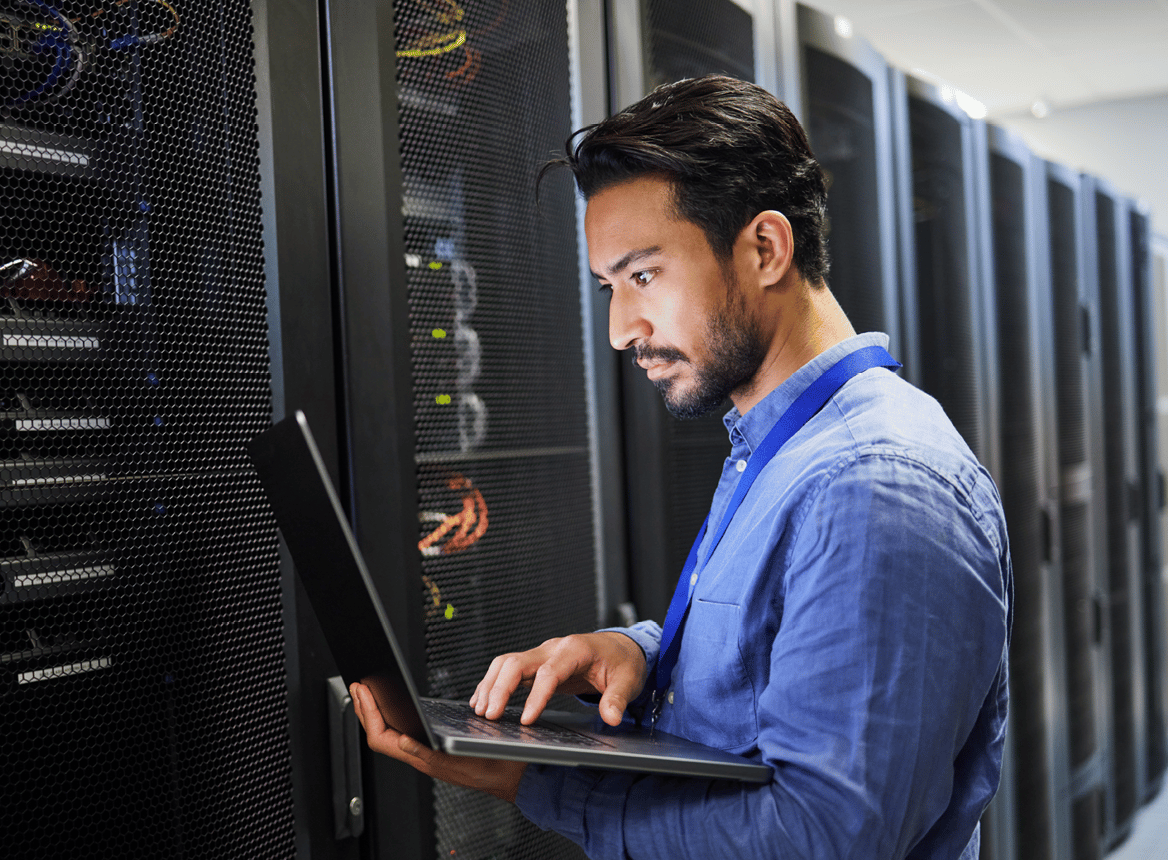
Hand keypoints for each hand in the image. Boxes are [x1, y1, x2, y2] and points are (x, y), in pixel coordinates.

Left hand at [349, 682, 526, 802]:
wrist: (514, 776)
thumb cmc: (495, 767)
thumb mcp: (463, 758)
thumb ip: (429, 754)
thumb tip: (401, 741)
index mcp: (423, 759)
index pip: (381, 737)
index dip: (369, 714)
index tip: (364, 692)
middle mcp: (421, 757)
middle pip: (381, 734)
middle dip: (365, 709)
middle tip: (358, 687)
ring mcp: (426, 754)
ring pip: (390, 734)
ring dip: (377, 712)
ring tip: (370, 693)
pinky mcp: (434, 750)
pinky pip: (405, 733)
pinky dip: (394, 717)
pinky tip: (395, 708)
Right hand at [470, 631, 647, 726]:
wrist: (621, 647)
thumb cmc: (623, 662)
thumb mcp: (628, 680)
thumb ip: (617, 698)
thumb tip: (611, 717)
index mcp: (575, 650)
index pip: (549, 672)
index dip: (536, 696)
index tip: (526, 720)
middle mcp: (554, 648)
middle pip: (517, 662)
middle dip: (500, 688)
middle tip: (490, 716)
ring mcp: (543, 653)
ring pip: (507, 663)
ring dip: (491, 685)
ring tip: (480, 711)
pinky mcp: (537, 662)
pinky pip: (509, 669)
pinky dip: (493, 683)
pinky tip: (483, 700)